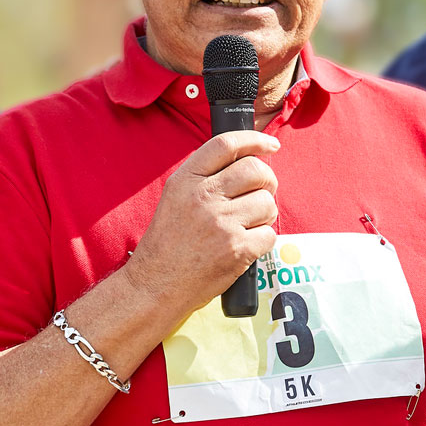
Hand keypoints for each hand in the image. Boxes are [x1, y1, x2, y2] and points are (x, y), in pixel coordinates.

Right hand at [122, 130, 279, 319]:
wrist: (155, 285)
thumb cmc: (168, 243)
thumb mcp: (175, 198)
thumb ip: (204, 177)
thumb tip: (247, 160)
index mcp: (186, 180)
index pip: (226, 144)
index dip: (254, 139)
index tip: (270, 144)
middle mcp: (204, 197)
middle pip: (255, 170)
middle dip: (268, 179)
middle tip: (263, 191)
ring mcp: (222, 223)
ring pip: (268, 202)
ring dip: (265, 213)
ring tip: (247, 224)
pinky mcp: (237, 249)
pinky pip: (269, 233)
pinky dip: (263, 240)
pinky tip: (246, 245)